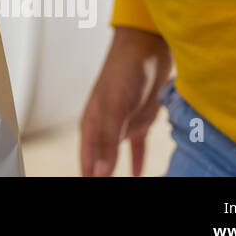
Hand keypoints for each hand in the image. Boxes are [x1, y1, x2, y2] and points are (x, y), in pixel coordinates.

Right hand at [79, 27, 172, 176]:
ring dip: (118, 171)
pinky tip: (138, 174)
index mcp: (92, 123)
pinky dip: (138, 161)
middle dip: (101, 176)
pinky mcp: (141, 119)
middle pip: (100, 160)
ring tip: (119, 185)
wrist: (147, 47)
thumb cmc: (125, 71)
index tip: (91, 188)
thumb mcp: (115, 108)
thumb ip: (108, 141)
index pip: (88, 161)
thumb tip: (102, 173)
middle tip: (105, 188)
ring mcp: (123, 123)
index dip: (89, 177)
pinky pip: (137, 147)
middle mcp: (105, 126)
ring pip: (118, 155)